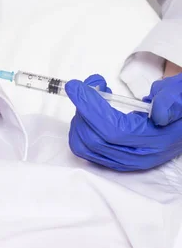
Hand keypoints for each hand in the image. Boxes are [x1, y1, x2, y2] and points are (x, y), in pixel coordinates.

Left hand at [65, 74, 181, 170]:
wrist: (179, 120)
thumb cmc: (178, 105)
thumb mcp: (180, 95)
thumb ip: (171, 101)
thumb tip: (158, 112)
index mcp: (155, 141)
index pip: (114, 130)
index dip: (91, 108)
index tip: (76, 87)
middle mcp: (137, 156)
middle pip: (93, 139)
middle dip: (82, 110)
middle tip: (88, 87)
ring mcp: (123, 161)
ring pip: (83, 146)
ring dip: (78, 119)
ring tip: (91, 97)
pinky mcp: (112, 158)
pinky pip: (85, 148)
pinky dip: (80, 127)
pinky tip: (90, 110)